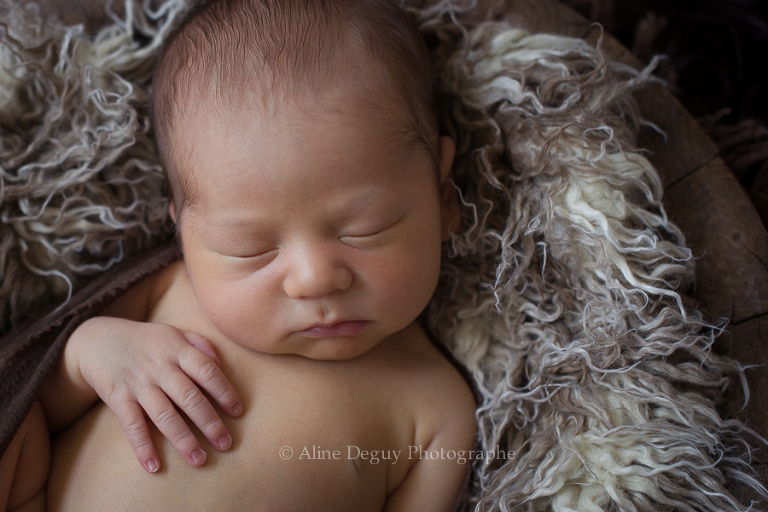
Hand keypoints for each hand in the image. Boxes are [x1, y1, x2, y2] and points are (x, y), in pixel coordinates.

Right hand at [69, 317, 243, 472]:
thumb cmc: (147, 341)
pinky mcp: (118, 397)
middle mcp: (160, 366)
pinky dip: (142, 445)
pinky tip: (154, 466)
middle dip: (209, 422)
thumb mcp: (174, 333)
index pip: (206, 370)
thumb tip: (220, 364)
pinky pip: (132, 424)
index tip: (238, 412)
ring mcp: (138, 383)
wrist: (98, 340)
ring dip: (183, 439)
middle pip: (189, 396)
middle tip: (226, 443)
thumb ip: (200, 344)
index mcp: (177, 349)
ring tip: (199, 460)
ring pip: (164, 414)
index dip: (224, 391)